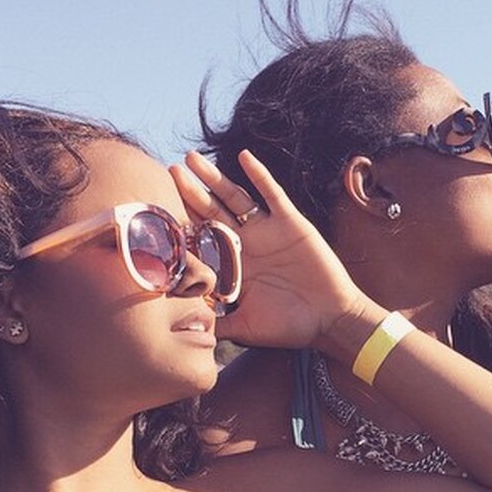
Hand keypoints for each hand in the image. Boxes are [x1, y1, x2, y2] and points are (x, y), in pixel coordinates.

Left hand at [170, 151, 364, 348]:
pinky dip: (259, 176)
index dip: (183, 223)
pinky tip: (243, 158)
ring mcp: (268, 231)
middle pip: (213, 212)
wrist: (331, 319)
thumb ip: (218, 326)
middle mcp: (248, 244)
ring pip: (236, 198)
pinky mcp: (291, 223)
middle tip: (169, 172)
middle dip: (191, 193)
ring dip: (214, 179)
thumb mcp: (246, 328)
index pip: (203, 239)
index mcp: (235, 266)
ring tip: (192, 160)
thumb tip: (187, 334)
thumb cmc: (290, 327)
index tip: (160, 210)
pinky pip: (272, 194)